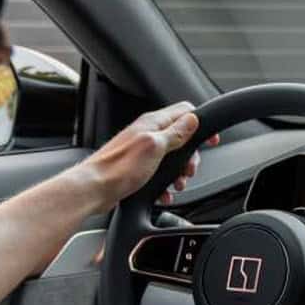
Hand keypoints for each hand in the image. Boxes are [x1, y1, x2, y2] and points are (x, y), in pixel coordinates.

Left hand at [86, 101, 219, 206]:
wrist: (94, 189)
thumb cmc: (119, 168)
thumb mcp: (155, 147)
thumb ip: (176, 132)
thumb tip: (193, 118)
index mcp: (152, 123)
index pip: (184, 111)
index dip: (201, 124)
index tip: (210, 140)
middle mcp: (147, 134)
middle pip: (181, 138)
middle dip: (190, 156)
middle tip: (188, 170)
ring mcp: (142, 151)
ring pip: (171, 158)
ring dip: (178, 173)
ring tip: (176, 184)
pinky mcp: (137, 168)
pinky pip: (159, 173)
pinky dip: (165, 184)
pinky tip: (164, 193)